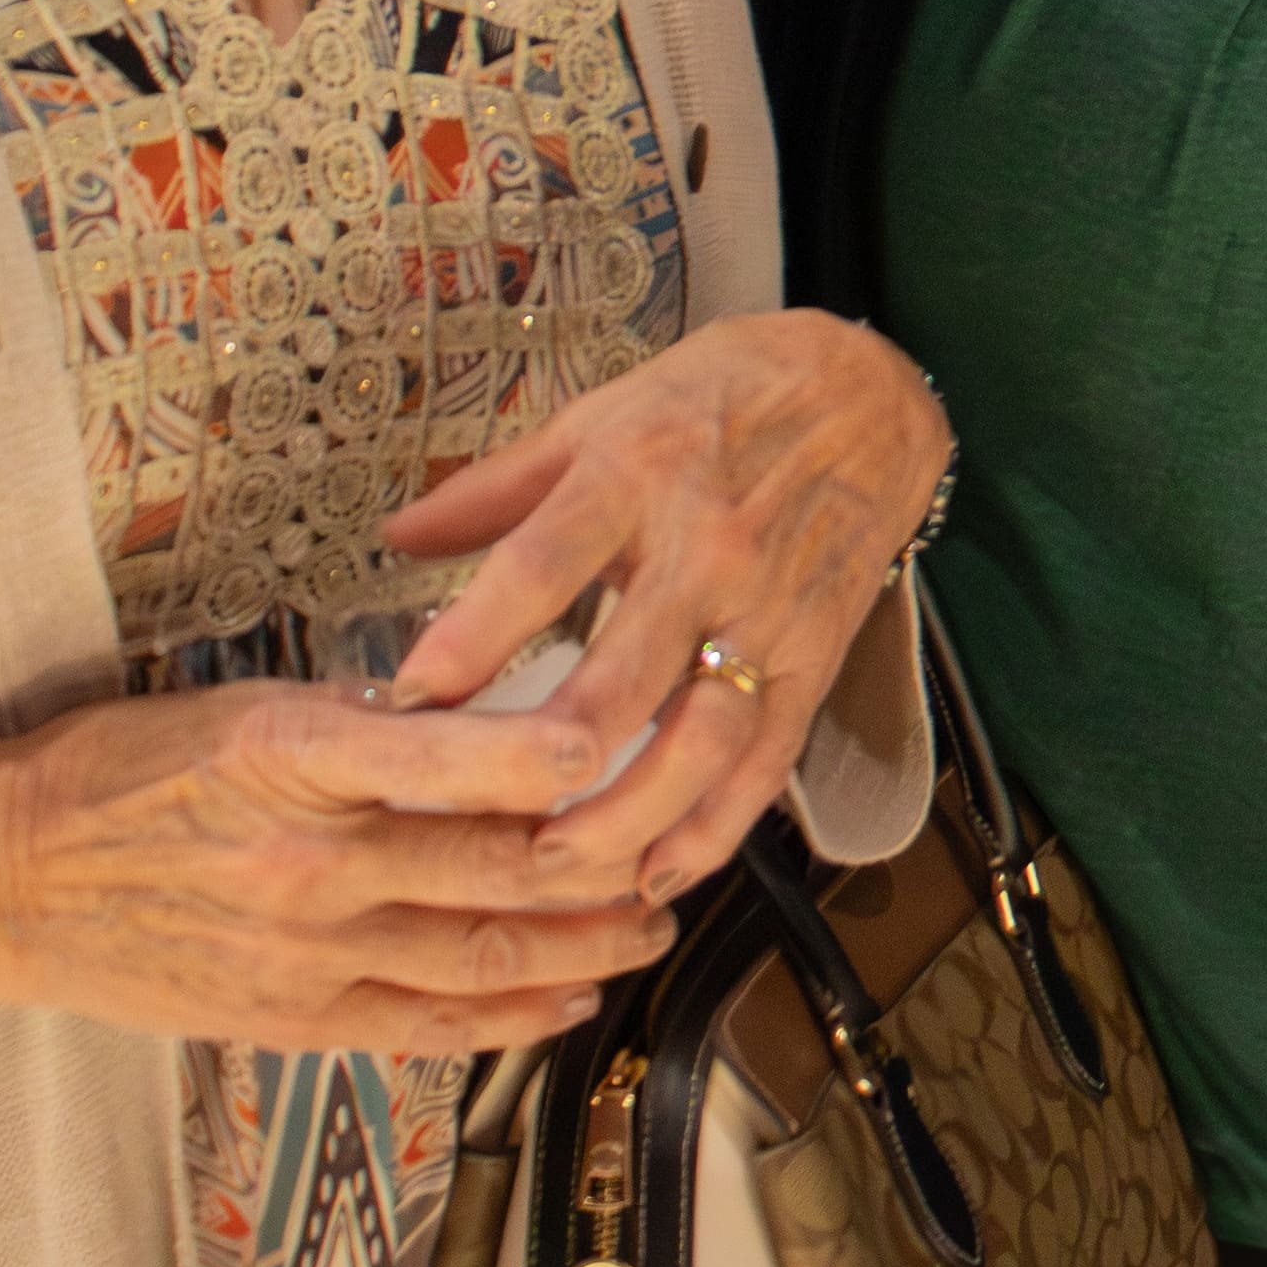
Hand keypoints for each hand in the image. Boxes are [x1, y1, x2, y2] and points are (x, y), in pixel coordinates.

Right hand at [0, 683, 671, 1052]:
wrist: (5, 877)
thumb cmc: (121, 773)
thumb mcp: (243, 705)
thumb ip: (364, 720)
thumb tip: (479, 713)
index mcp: (295, 757)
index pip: (452, 757)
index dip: (552, 758)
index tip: (620, 747)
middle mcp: (310, 861)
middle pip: (496, 868)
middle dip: (604, 865)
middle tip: (670, 846)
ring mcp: (303, 952)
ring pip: (482, 957)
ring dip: (583, 945)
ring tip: (646, 926)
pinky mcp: (287, 1018)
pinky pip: (425, 1026)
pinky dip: (510, 1017)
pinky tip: (566, 998)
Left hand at [377, 311, 952, 898]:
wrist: (870, 395)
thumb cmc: (723, 399)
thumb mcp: (602, 416)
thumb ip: (500, 487)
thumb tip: (396, 536)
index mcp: (634, 478)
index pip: (540, 569)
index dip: (472, 640)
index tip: (408, 703)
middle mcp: (702, 551)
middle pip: (618, 681)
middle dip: (543, 763)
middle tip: (471, 820)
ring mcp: (764, 612)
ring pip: (697, 738)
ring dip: (627, 816)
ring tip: (556, 865)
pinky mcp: (813, 656)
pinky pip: (766, 758)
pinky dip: (718, 825)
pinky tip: (661, 871)